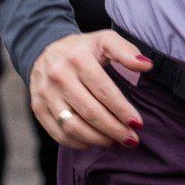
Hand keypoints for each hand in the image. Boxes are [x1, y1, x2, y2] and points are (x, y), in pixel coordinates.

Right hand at [30, 30, 152, 150]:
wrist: (43, 49)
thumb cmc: (82, 49)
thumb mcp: (104, 40)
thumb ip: (126, 51)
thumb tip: (146, 66)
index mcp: (77, 58)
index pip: (104, 91)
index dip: (122, 110)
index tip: (137, 124)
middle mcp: (58, 76)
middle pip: (90, 112)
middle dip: (114, 130)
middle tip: (131, 140)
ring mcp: (45, 93)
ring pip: (74, 127)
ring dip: (98, 139)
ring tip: (115, 141)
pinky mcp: (37, 107)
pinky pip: (59, 133)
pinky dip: (78, 143)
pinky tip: (94, 141)